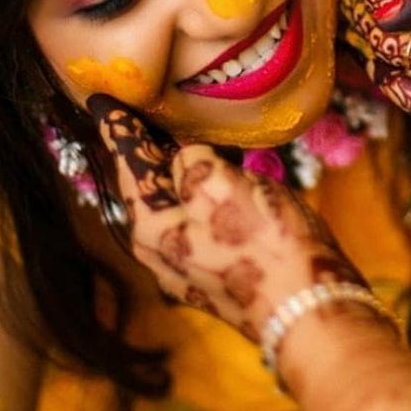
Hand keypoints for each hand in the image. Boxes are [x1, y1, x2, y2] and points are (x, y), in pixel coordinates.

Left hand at [87, 94, 363, 339]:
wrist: (309, 309)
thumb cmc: (264, 245)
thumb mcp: (220, 186)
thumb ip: (191, 161)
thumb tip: (186, 157)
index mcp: (150, 226)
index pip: (127, 163)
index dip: (117, 128)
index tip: (102, 101)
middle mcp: (158, 248)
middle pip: (147, 183)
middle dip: (146, 147)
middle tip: (145, 111)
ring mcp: (185, 263)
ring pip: (173, 201)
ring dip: (178, 168)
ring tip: (182, 136)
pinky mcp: (214, 270)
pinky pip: (197, 216)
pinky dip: (201, 190)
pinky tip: (219, 174)